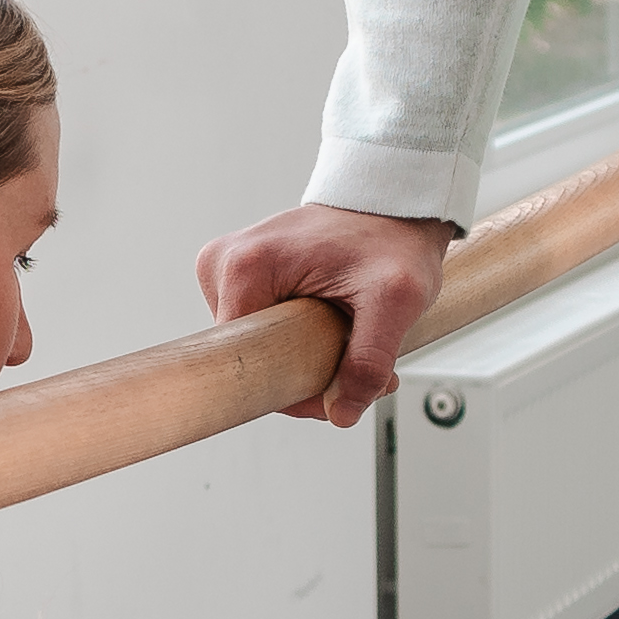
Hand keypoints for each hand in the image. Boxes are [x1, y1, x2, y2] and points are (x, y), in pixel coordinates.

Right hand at [197, 200, 457, 423]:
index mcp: (245, 268)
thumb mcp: (395, 300)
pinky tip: (324, 325)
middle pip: (250, 357)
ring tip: (343, 334)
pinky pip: (258, 330)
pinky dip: (293, 339)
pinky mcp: (239, 276)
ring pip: (255, 348)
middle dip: (303, 373)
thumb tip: (340, 413)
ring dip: (301, 357)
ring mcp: (226, 269)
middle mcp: (223, 264)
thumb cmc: (391, 237)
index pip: (248, 363)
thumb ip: (369, 361)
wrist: (392, 205)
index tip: (332, 388)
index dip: (291, 388)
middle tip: (353, 360)